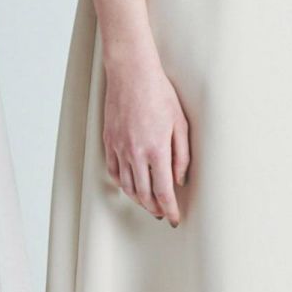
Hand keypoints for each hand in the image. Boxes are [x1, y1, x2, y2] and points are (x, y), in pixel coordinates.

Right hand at [102, 49, 189, 226]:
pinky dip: (121, 184)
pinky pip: (113, 171)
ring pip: (127, 186)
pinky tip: (129, 185)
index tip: (174, 218)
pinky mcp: (109, 140)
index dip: (170, 210)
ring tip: (148, 203)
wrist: (131, 73)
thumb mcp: (180, 123)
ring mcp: (119, 147)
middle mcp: (135, 152)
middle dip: (154, 209)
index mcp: (156, 149)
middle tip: (162, 214)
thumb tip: (180, 180)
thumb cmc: (159, 93)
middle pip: (144, 194)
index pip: (164, 191)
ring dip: (138, 200)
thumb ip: (182, 155)